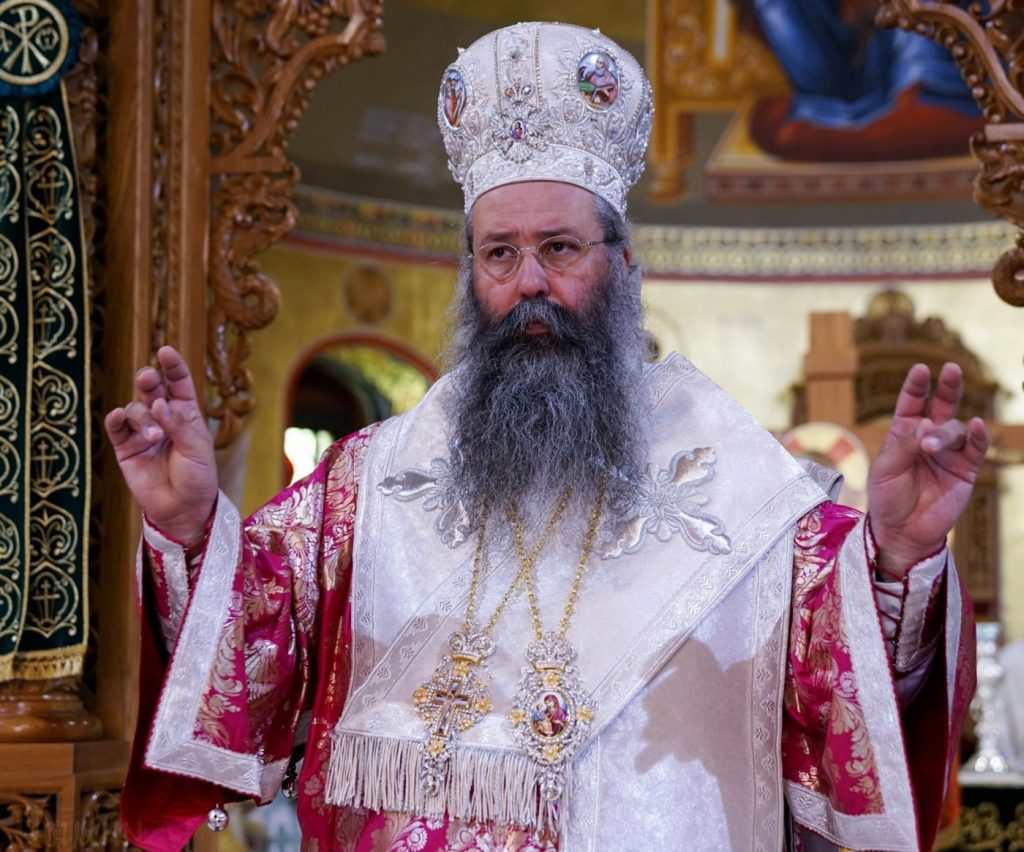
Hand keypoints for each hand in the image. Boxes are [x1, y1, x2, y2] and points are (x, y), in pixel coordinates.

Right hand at [104, 346, 217, 544]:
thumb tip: (159, 404)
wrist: (183, 509)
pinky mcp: (125, 448)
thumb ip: (179, 425)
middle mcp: (163, 419)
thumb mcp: (197, 449)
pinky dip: (114, 420)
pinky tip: (116, 417)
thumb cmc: (198, 477)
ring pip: (134, 410)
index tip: (165, 351)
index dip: (173, 366)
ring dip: (142, 418)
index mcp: (186, 414)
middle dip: (148, 380)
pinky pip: (116, 428)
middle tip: (148, 376)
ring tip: (155, 437)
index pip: (178, 383)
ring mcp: (143, 432)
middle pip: (151, 390)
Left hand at [867, 362, 989, 576]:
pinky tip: (977, 425)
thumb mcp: (885, 469)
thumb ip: (904, 445)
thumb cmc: (887, 498)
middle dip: (947, 387)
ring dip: (944, 433)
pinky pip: (976, 450)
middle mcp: (928, 439)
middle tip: (951, 368)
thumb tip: (926, 423)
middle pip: (942, 406)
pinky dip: (978, 437)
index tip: (921, 368)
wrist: (901, 532)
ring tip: (930, 446)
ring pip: (955, 430)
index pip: (911, 404)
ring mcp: (949, 454)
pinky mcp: (965, 470)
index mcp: (904, 434)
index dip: (916, 387)